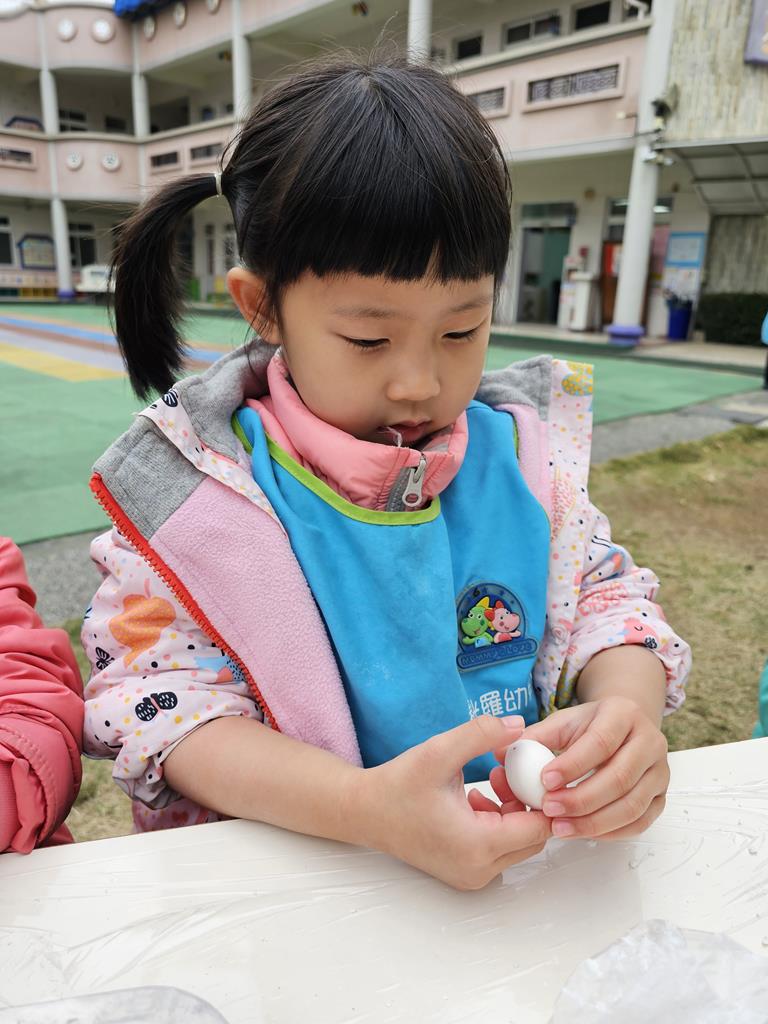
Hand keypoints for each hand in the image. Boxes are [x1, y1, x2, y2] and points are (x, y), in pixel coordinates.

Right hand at [352, 715, 551, 889]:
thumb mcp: (439, 751)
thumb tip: (519, 725)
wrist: (365, 812)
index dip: (538, 794)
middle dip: (526, 802)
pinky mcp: (466, 873)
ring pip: (519, 845)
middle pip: (534, 838)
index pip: (540, 827)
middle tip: (504, 774)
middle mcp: (479, 870)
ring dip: (513, 812)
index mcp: (478, 845)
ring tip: (489, 783)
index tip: (524, 768)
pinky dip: (499, 824)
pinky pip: (501, 851)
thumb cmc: (398, 785)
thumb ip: (481, 734)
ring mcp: (472, 876)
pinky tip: (476, 799)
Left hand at [490, 697, 668, 840]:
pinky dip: (612, 832)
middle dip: (582, 799)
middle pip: (619, 777)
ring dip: (594, 821)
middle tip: (549, 810)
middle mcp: (649, 741)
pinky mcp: (661, 796)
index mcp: (623, 714)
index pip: (600, 742)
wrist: (625, 725)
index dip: (573, 765)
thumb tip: (502, 755)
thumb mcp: (563, 721)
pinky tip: (584, 832)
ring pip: (632, 804)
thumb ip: (534, 737)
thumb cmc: (590, 726)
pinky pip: (640, 821)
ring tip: (561, 828)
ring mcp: (659, 771)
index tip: (544, 780)